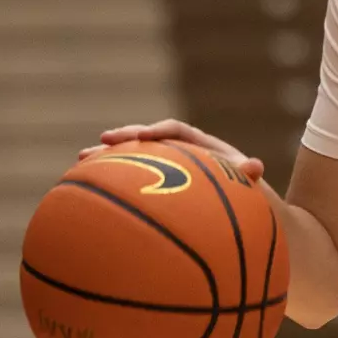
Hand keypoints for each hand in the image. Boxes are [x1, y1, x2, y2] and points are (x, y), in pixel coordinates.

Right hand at [78, 119, 264, 184]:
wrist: (242, 207)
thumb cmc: (245, 192)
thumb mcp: (248, 183)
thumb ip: (249, 174)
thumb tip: (256, 165)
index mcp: (202, 146)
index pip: (178, 130)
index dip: (160, 130)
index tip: (145, 136)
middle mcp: (179, 153)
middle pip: (147, 139)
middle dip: (125, 138)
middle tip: (101, 141)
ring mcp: (165, 168)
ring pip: (132, 158)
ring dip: (108, 157)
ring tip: (80, 160)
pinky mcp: (153, 184)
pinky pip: (128, 180)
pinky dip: (109, 182)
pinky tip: (84, 191)